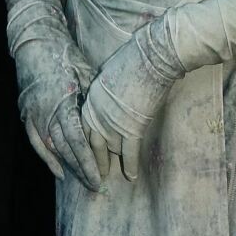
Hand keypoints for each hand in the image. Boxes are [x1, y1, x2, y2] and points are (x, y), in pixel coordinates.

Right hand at [19, 66, 110, 190]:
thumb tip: (112, 124)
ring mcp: (33, 115)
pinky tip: (61, 172)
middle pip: (66, 149)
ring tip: (84, 180)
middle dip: (83, 169)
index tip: (101, 177)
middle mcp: (46, 113)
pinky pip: (37, 142)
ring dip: (69, 166)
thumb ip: (93, 102)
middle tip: (98, 186)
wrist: (35, 42)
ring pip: (53, 148)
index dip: (89, 162)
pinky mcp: (26, 114)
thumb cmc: (65, 56)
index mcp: (63, 103)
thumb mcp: (85, 76)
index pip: (78, 141)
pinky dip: (48, 159)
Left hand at [80, 19, 182, 182]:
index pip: (83, 128)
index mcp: (90, 100)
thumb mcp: (109, 74)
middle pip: (92, 144)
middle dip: (92, 161)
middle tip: (93, 174)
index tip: (83, 154)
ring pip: (110, 149)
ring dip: (111, 163)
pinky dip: (131, 166)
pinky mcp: (132, 127)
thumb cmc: (134, 60)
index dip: (83, 144)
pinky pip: (130, 152)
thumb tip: (109, 98)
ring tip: (108, 175)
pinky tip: (131, 177)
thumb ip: (105, 92)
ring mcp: (113, 122)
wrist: (152, 58)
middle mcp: (97, 114)